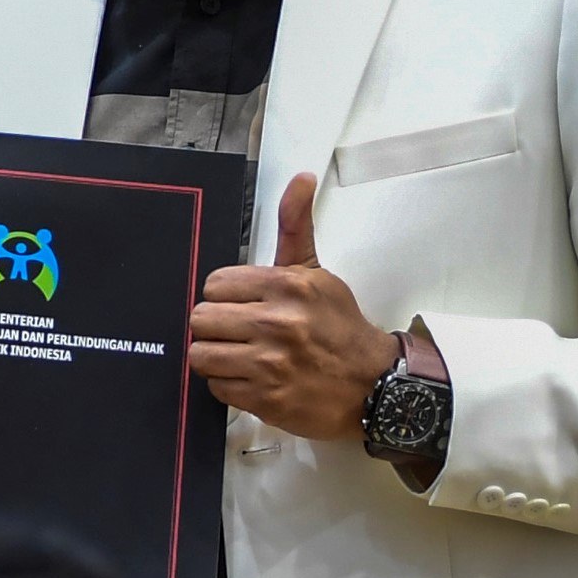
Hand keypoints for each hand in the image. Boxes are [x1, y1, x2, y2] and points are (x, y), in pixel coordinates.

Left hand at [188, 173, 401, 442]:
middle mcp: (276, 324)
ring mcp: (271, 364)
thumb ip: (296, 225)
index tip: (240, 304)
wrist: (377, 386)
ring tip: (240, 355)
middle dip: (214, 326)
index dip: (222, 296)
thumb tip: (301, 177)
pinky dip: (229, 385)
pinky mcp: (267, 400)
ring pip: (201, 355)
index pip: (213, 285)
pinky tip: (252, 379)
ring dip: (216, 357)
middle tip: (237, 331)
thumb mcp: (317, 272)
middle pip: (200, 320)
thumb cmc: (339, 326)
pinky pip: (217, 388)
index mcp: (286, 287)